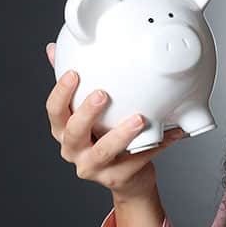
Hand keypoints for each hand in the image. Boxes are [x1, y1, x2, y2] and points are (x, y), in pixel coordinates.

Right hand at [45, 41, 187, 201]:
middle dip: (86, 112)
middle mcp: (74, 150)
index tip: (74, 73)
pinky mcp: (117, 177)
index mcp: (64, 131)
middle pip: (73, 132)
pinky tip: (172, 132)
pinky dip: (156, 145)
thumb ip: (75, 84)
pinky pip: (136, 160)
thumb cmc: (106, 137)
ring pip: (104, 151)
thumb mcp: (89, 112)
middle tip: (102, 94)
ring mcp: (94, 167)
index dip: (61, 93)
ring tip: (139, 119)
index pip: (54, 111)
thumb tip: (54, 49)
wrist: (128, 177)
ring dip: (121, 134)